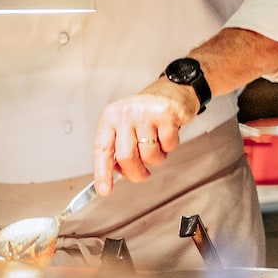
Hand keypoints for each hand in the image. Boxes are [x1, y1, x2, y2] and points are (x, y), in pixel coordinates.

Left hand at [93, 80, 197, 194]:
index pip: (102, 149)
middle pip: (126, 156)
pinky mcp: (167, 115)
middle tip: (143, 175)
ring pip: (149, 154)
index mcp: (111, 117)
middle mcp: (125, 114)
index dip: (102, 172)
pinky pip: (168, 146)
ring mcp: (146, 114)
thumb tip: (118, 172)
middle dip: (136, 172)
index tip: (105, 189)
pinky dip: (170, 147)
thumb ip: (120, 146)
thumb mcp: (127, 124)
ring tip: (158, 147)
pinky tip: (169, 135)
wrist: (175, 89)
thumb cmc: (149, 110)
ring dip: (157, 159)